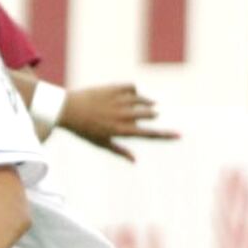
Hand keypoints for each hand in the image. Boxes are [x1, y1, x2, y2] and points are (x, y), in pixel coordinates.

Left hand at [61, 84, 178, 162]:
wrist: (67, 110)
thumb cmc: (84, 130)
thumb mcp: (101, 143)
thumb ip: (120, 151)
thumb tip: (135, 160)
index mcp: (121, 131)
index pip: (149, 134)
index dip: (166, 135)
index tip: (180, 134)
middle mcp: (122, 116)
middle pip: (149, 114)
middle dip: (153, 115)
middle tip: (152, 114)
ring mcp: (118, 101)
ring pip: (143, 99)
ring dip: (147, 102)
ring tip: (146, 104)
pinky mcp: (113, 88)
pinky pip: (132, 87)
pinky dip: (135, 90)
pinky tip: (133, 94)